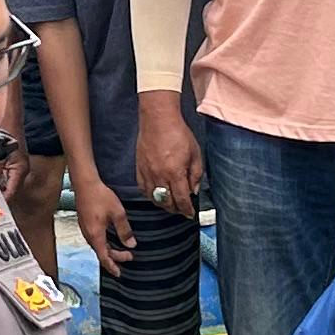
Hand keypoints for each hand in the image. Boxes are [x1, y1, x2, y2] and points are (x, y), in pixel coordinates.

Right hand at [72, 177, 138, 270]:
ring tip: (120, 251)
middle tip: (129, 256)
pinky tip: (109, 239)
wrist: (85, 183)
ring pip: (97, 246)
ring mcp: (85, 229)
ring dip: (109, 251)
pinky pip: (94, 239)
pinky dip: (103, 244)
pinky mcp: (84, 223)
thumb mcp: (118, 213)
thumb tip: (131, 244)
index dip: (112, 266)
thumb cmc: (100, 196)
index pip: (104, 257)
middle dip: (114, 257)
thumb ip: (124, 230)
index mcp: (96, 235)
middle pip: (101, 252)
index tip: (119, 273)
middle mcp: (88, 235)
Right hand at [134, 92, 202, 221]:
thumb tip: (194, 190)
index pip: (182, 200)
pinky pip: (144, 189)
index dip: (187, 210)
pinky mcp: (139, 169)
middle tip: (182, 209)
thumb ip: (196, 174)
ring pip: (154, 198)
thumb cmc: (178, 133)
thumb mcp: (195, 153)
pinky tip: (157, 195)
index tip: (190, 213)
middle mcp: (160, 176)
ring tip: (170, 204)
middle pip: (167, 202)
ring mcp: (147, 173)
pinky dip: (151, 195)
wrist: (158, 120)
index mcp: (175, 173)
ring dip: (163, 204)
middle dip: (176, 209)